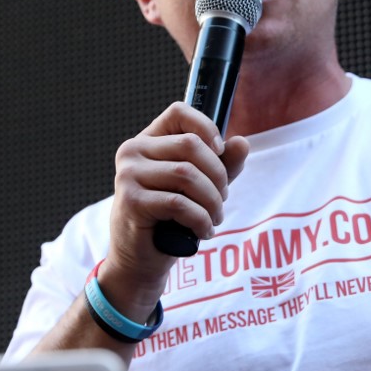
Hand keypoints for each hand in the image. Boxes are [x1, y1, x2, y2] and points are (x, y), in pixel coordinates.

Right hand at [102, 102, 248, 317]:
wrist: (141, 259)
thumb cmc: (170, 218)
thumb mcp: (201, 186)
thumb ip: (222, 164)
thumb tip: (242, 143)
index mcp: (148, 140)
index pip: (178, 112)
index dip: (206, 126)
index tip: (220, 151)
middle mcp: (133, 151)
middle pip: (190, 145)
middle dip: (218, 175)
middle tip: (222, 199)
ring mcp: (128, 175)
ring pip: (187, 174)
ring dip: (212, 200)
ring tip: (215, 217)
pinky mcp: (131, 201)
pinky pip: (179, 203)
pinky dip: (200, 219)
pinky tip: (203, 231)